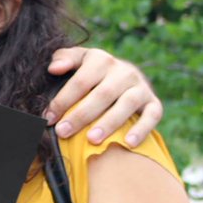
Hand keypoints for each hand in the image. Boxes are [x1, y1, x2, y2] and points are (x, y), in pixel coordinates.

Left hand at [45, 46, 162, 146]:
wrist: (125, 76)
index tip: (48, 118)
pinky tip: (128, 143)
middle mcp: (124, 71)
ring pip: (127, 103)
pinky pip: (153, 115)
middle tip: (63, 132)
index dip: (63, 100)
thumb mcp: (78, 61)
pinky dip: (142, 129)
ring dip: (109, 123)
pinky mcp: (153, 102)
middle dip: (81, 115)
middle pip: (102, 94)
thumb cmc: (91, 73)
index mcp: (101, 60)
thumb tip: (53, 68)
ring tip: (91, 140)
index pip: (81, 81)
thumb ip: (64, 59)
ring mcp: (140, 87)